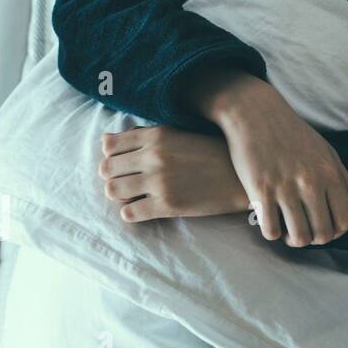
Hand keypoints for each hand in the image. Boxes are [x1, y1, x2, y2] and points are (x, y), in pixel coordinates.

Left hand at [99, 124, 250, 219]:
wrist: (241, 177)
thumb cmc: (211, 153)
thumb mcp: (179, 134)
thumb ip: (145, 135)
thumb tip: (106, 140)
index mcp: (157, 135)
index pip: (109, 145)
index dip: (112, 155)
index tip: (124, 162)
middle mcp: (154, 156)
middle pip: (106, 169)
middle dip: (114, 176)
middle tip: (129, 181)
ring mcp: (159, 181)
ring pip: (112, 191)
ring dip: (120, 194)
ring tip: (136, 194)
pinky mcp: (167, 205)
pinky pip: (128, 213)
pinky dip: (133, 212)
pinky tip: (146, 208)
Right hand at [211, 76, 347, 247]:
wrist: (257, 113)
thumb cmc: (295, 135)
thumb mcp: (327, 155)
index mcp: (330, 174)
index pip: (346, 221)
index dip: (337, 231)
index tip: (325, 225)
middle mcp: (311, 182)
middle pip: (323, 233)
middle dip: (315, 240)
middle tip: (305, 231)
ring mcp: (285, 187)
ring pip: (299, 237)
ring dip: (294, 240)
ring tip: (288, 231)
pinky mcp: (260, 190)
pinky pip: (271, 230)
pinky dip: (272, 233)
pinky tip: (270, 222)